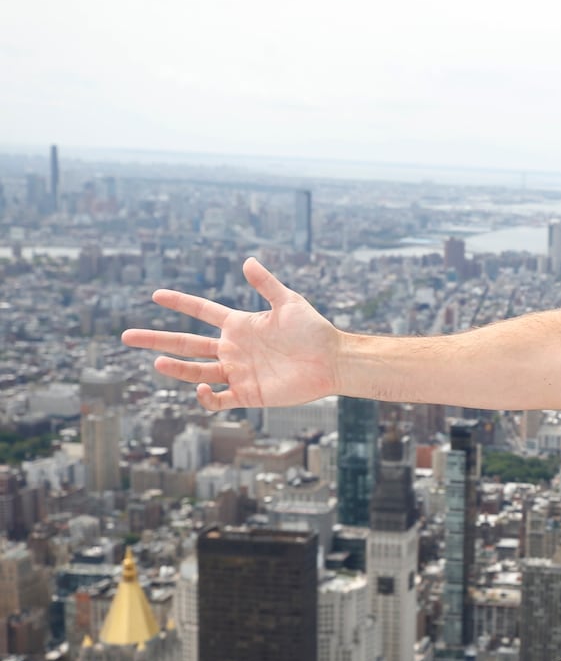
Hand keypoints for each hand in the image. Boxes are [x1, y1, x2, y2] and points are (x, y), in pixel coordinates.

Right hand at [121, 257, 341, 410]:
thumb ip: (267, 284)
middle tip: (126, 336)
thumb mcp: (290, 303)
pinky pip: (218, 399)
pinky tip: (201, 388)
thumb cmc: (314, 330)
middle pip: (187, 344)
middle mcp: (233, 349)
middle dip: (157, 339)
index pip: (202, 312)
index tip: (155, 295)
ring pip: (196, 371)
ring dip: (176, 368)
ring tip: (157, 361)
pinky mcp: (248, 394)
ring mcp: (238, 372)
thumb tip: (247, 261)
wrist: (333, 361)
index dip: (180, 303)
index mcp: (240, 325)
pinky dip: (205, 397)